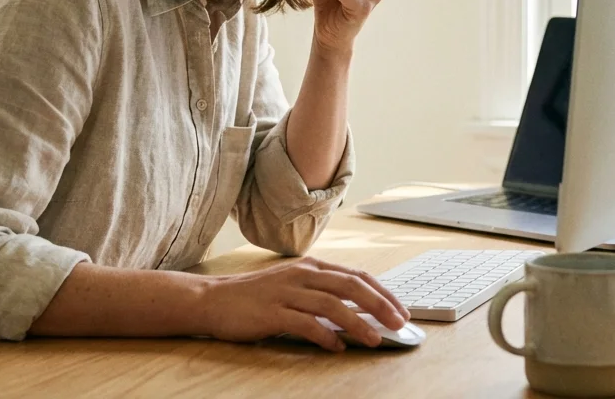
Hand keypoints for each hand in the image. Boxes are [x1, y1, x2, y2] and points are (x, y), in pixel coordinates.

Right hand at [199, 256, 409, 351]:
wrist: (214, 299)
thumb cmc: (257, 296)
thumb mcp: (294, 286)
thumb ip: (323, 294)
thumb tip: (359, 313)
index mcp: (311, 267)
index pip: (356, 276)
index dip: (382, 292)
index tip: (400, 310)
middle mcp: (302, 275)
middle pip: (350, 286)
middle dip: (379, 304)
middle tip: (398, 323)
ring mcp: (286, 292)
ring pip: (331, 304)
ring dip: (357, 323)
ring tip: (374, 339)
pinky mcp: (272, 312)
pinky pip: (304, 323)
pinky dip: (324, 335)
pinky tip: (336, 347)